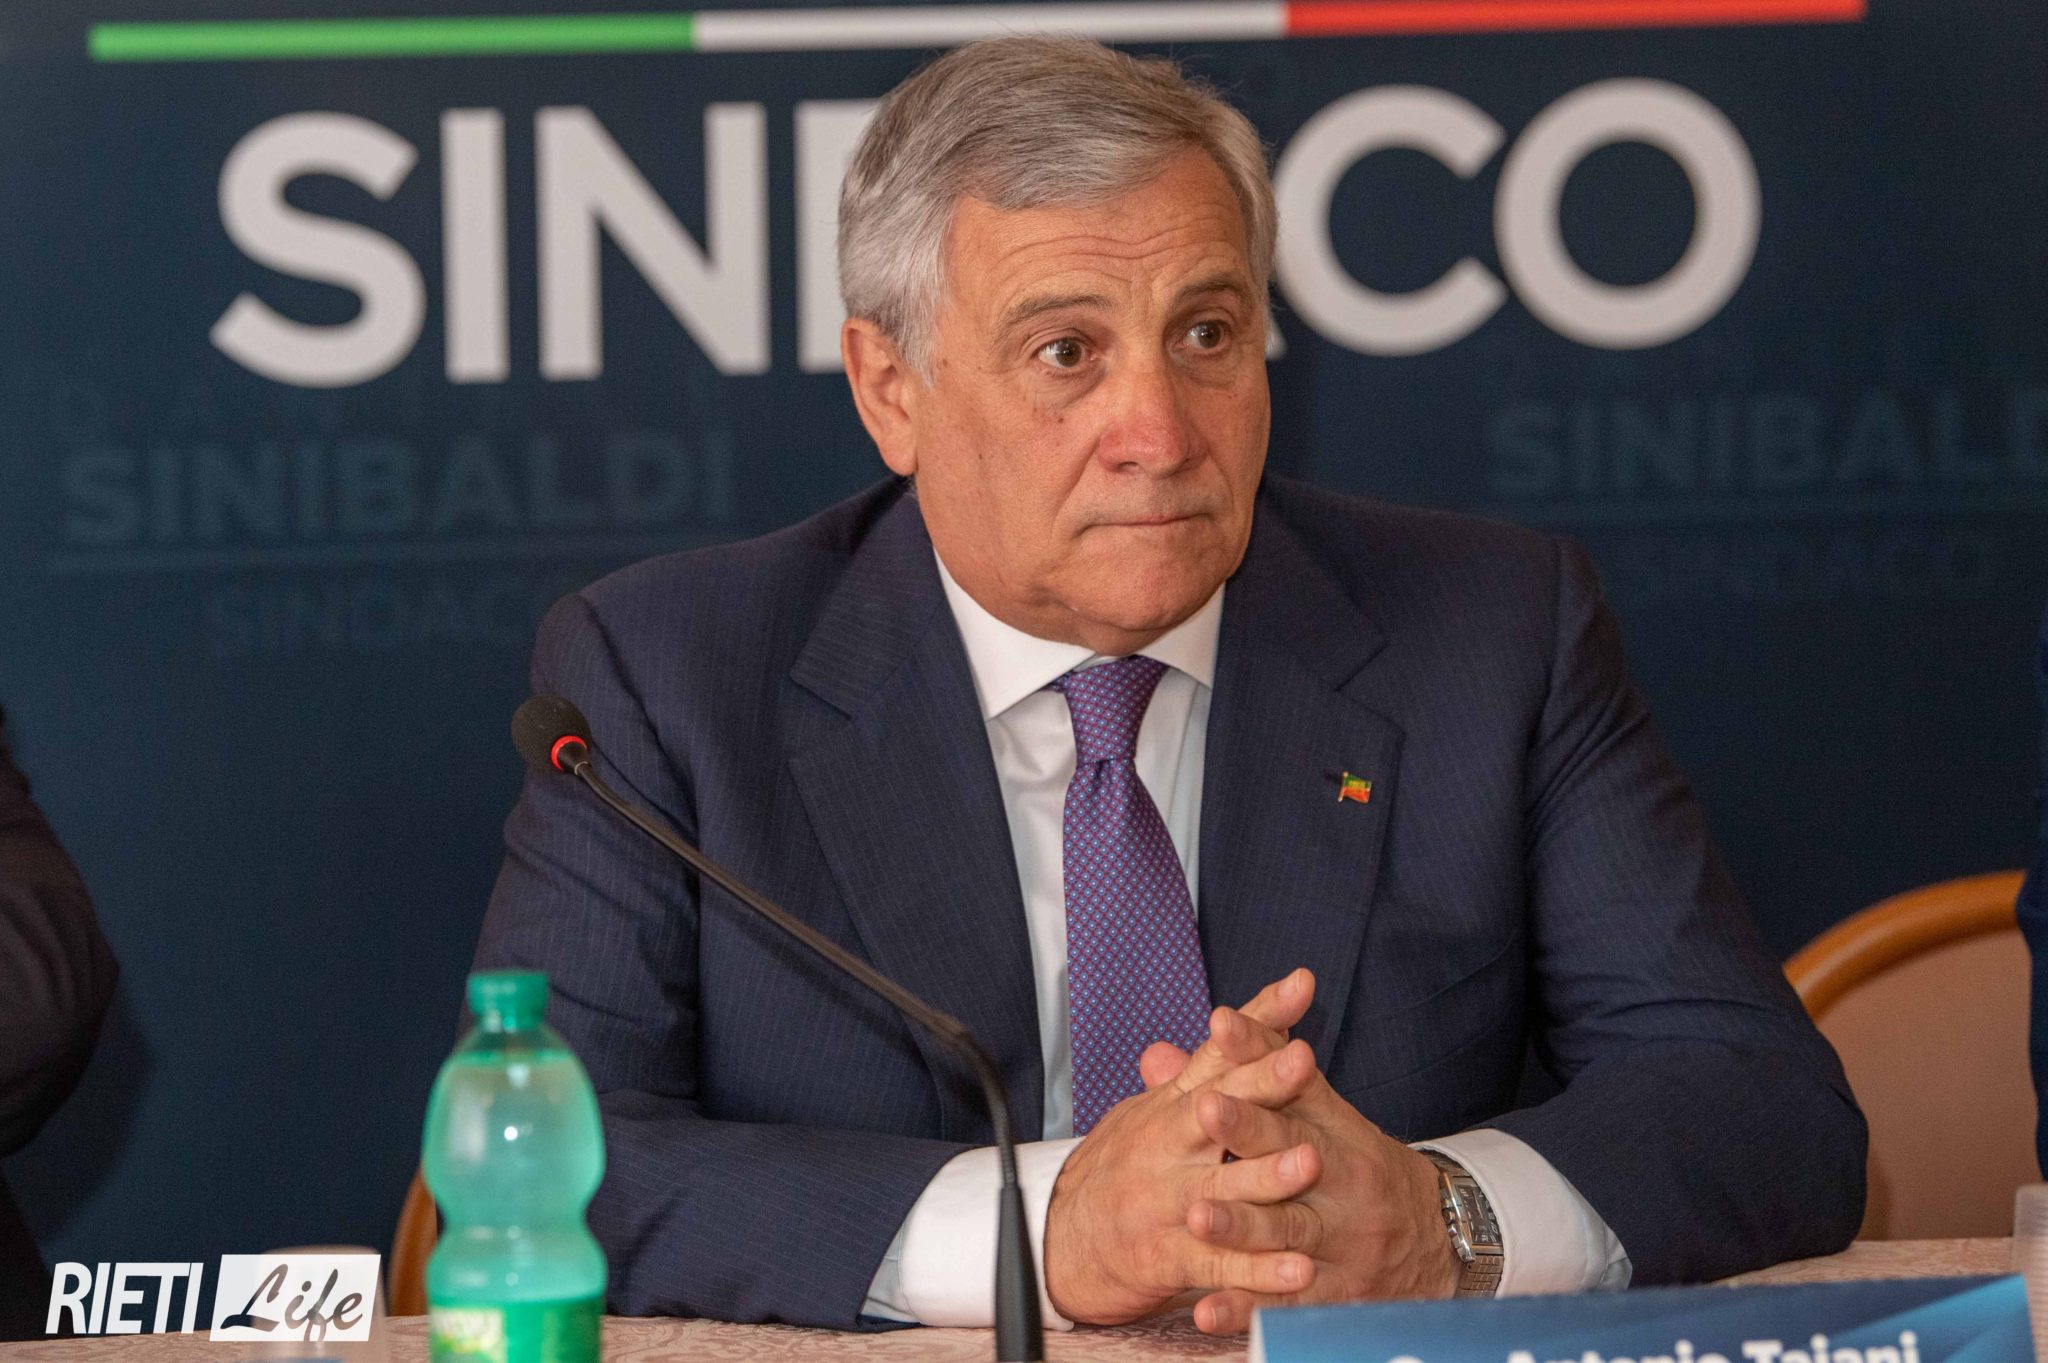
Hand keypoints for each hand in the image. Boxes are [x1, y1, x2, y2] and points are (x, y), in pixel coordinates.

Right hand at [1041, 973, 1323, 1324]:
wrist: (1057, 1239)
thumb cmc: (1118, 1168)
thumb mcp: (1151, 1111)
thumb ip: (1195, 1071)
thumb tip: (1229, 1017)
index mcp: (1172, 1105)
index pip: (1220, 1051)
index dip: (1259, 1018)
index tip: (1301, 985)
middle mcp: (1169, 1145)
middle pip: (1221, 1107)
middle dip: (1263, 1084)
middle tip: (1303, 1061)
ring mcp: (1167, 1202)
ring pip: (1224, 1186)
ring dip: (1267, 1176)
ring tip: (1310, 1163)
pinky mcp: (1165, 1257)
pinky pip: (1218, 1265)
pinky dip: (1259, 1272)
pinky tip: (1301, 1270)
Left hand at [1143, 972, 1461, 1332]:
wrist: (1438, 1239)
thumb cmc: (1354, 1165)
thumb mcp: (1320, 1114)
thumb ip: (1260, 1071)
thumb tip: (1203, 1029)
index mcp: (1330, 1130)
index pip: (1292, 1085)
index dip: (1258, 1057)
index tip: (1221, 1026)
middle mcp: (1336, 1180)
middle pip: (1290, 1151)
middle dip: (1247, 1130)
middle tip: (1203, 1108)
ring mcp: (1337, 1239)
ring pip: (1286, 1230)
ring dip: (1241, 1225)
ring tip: (1198, 1217)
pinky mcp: (1334, 1294)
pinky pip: (1287, 1302)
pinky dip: (1247, 1309)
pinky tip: (1208, 1310)